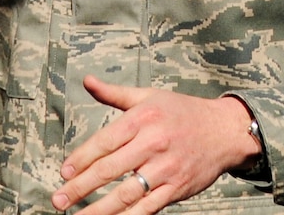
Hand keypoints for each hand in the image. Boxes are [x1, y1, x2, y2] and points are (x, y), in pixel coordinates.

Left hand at [53, 77, 262, 214]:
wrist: (224, 131)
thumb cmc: (182, 112)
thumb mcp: (149, 96)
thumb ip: (115, 94)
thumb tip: (86, 81)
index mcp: (143, 118)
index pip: (104, 141)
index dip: (81, 158)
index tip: (63, 172)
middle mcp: (153, 143)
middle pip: (109, 169)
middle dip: (80, 187)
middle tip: (59, 199)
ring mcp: (165, 168)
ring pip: (125, 194)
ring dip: (98, 209)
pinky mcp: (176, 189)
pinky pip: (147, 208)